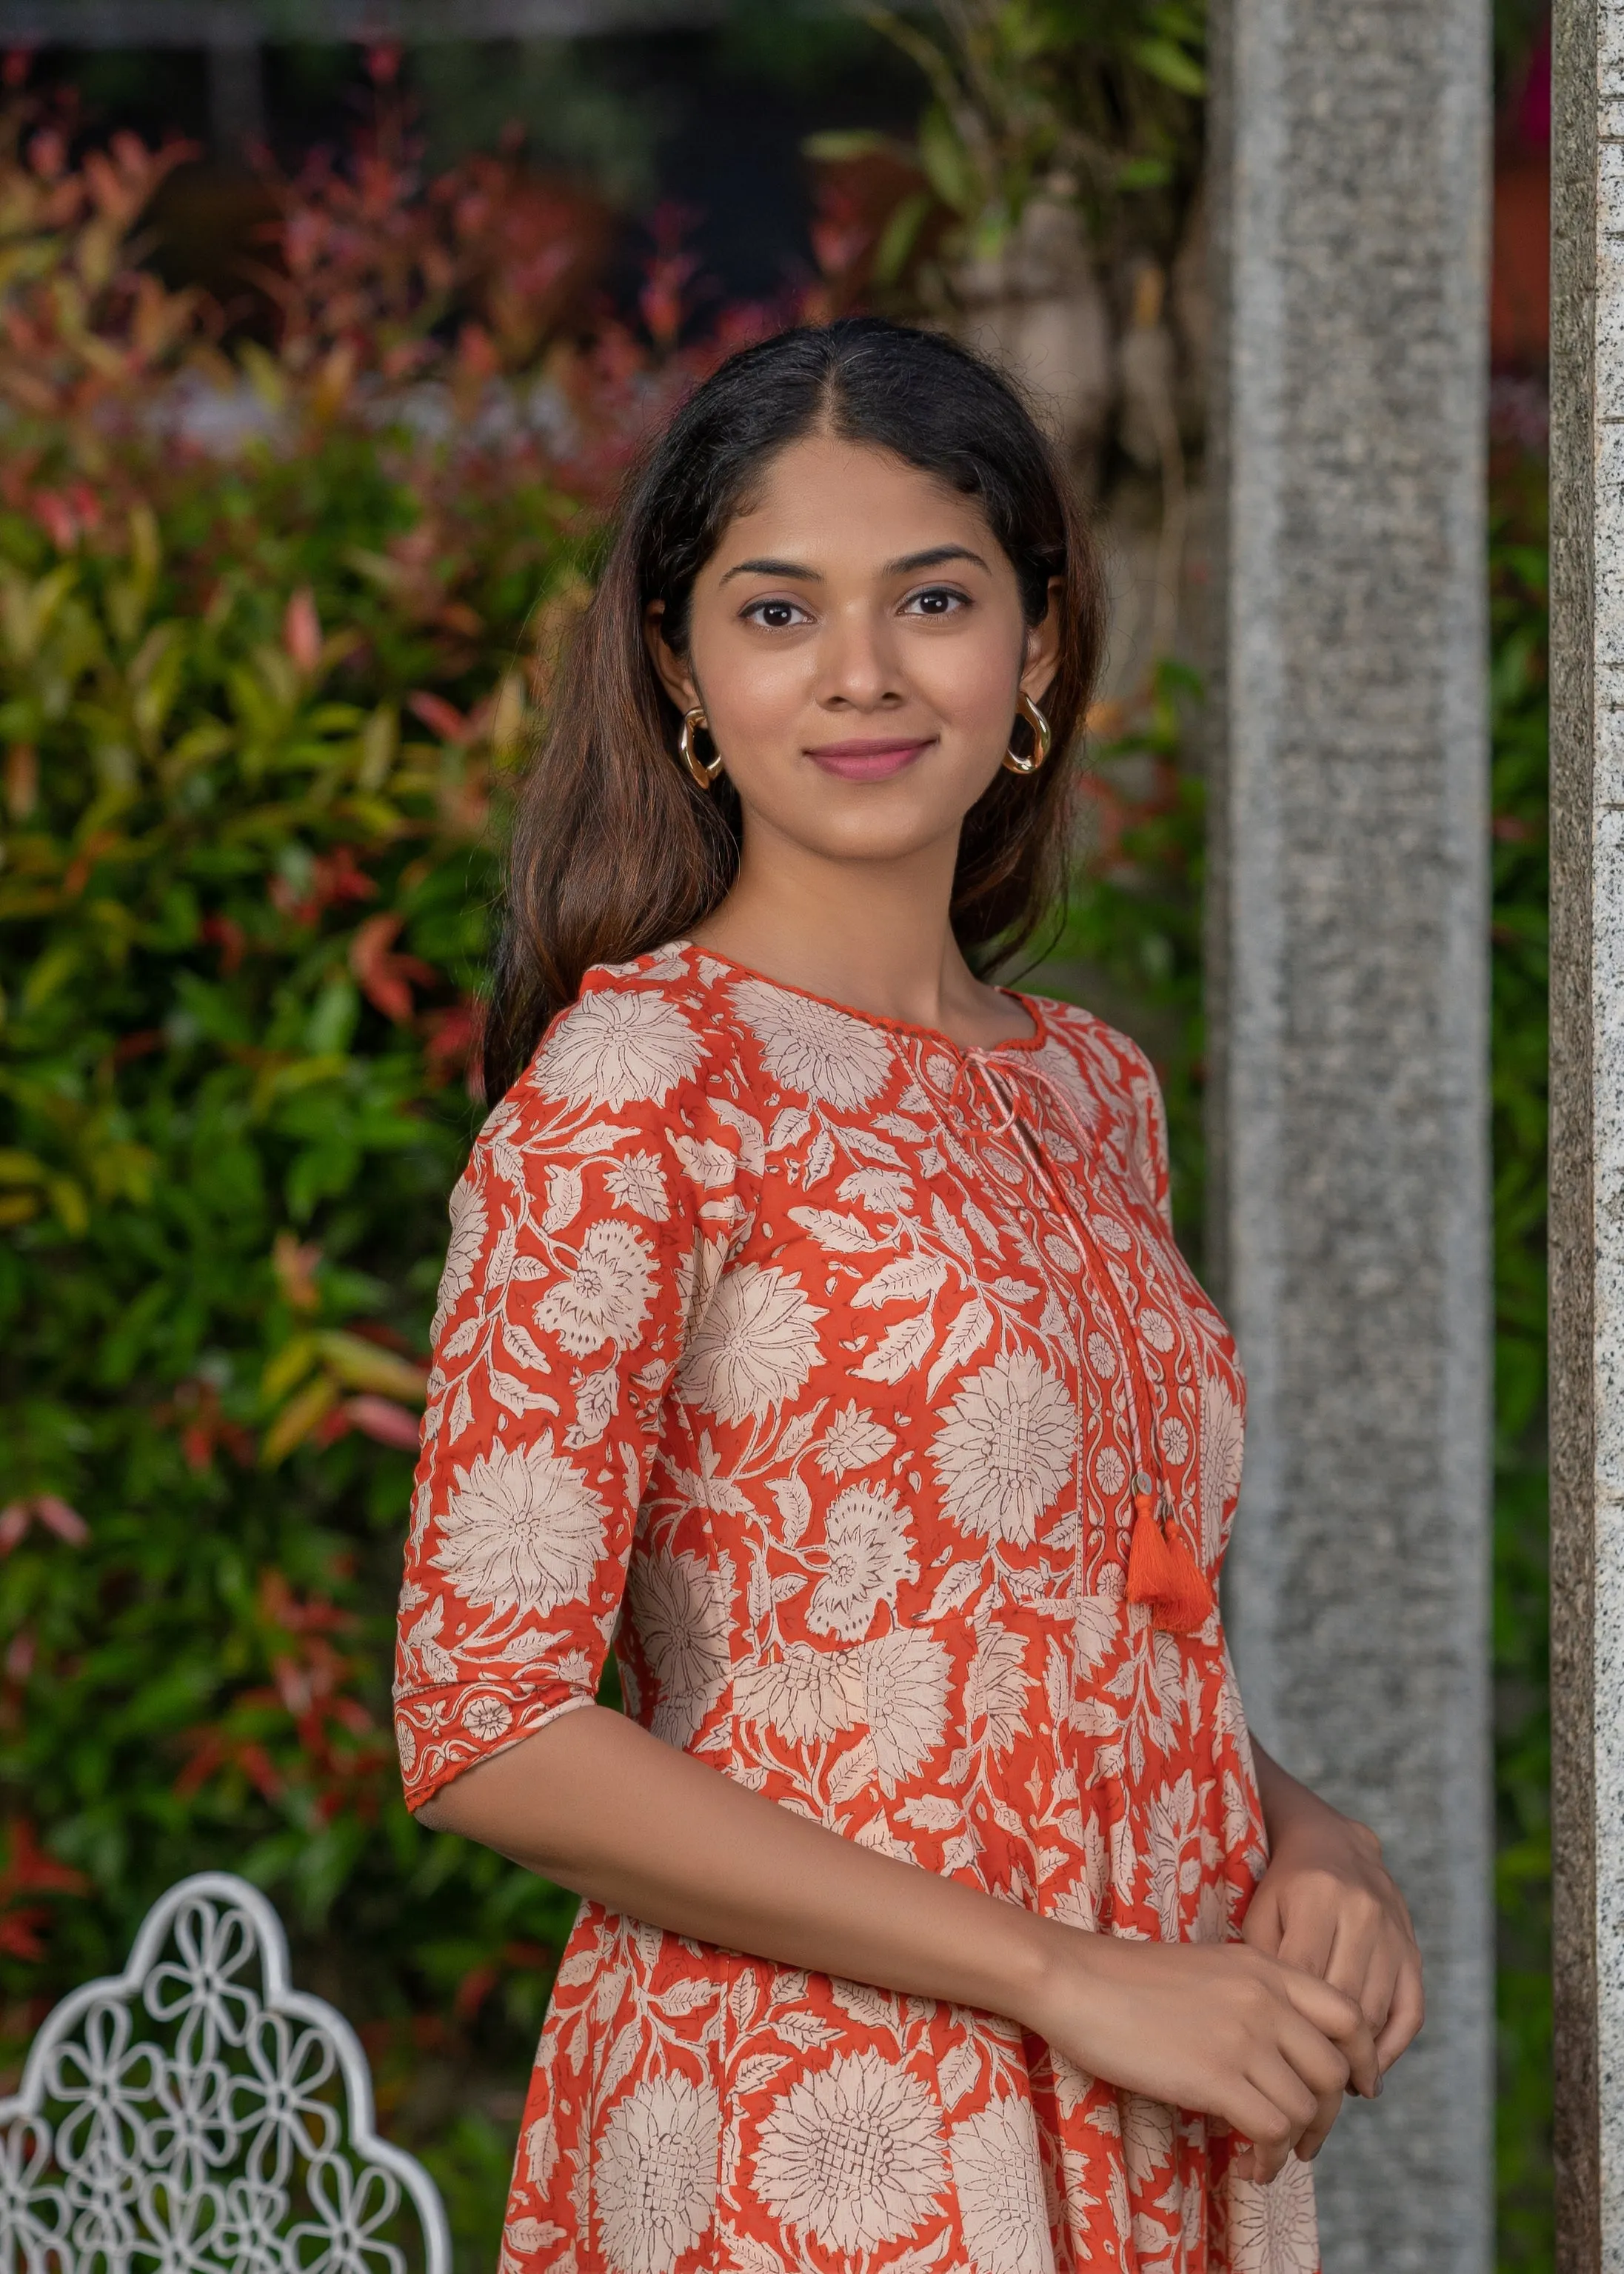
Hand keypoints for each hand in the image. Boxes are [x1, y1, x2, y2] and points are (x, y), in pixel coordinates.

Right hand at [1027, 1931, 1380, 2182]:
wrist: (1076, 1979)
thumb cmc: (1129, 1979)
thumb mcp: (1209, 1969)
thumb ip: (1255, 1997)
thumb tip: (1285, 2053)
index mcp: (1265, 1966)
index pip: (1348, 2013)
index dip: (1363, 2059)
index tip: (1354, 2091)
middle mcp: (1265, 1998)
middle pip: (1335, 2069)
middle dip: (1329, 2114)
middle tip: (1307, 2138)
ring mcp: (1242, 2035)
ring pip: (1307, 2106)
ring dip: (1297, 2144)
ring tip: (1270, 2157)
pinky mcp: (1215, 2075)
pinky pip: (1272, 2130)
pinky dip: (1269, 2159)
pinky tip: (1250, 2166)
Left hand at [1242, 1780, 1423, 2078]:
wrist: (1332, 1843)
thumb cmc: (1282, 1886)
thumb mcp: (1261, 1910)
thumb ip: (1263, 1963)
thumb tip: (1267, 2032)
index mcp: (1317, 1896)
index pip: (1305, 1976)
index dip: (1290, 2024)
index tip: (1271, 2062)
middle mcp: (1363, 1912)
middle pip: (1345, 2001)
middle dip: (1323, 2051)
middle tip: (1301, 2090)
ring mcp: (1394, 1932)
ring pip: (1378, 2011)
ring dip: (1357, 2058)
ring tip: (1330, 2089)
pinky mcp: (1413, 1950)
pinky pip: (1411, 2011)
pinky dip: (1393, 2048)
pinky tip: (1371, 2074)